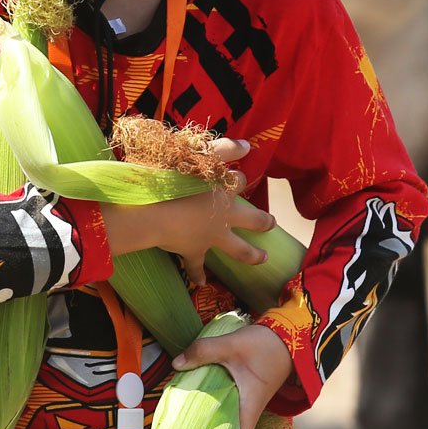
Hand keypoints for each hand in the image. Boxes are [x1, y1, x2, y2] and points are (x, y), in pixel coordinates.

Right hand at [102, 139, 273, 285]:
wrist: (155, 211)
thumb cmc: (174, 179)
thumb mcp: (200, 157)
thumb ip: (224, 148)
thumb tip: (247, 145)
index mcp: (224, 192)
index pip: (239, 182)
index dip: (239, 179)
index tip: (239, 177)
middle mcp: (224, 217)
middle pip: (252, 220)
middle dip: (263, 222)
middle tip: (272, 224)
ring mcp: (210, 237)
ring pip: (237, 249)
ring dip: (251, 254)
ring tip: (262, 258)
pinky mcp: (192, 251)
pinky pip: (196, 266)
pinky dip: (198, 275)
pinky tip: (202, 283)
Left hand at [171, 323, 292, 428]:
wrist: (289, 336)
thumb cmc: (266, 345)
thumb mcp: (233, 345)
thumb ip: (204, 351)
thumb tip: (176, 364)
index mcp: (249, 408)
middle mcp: (248, 410)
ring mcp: (246, 402)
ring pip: (225, 422)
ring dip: (209, 426)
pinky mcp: (242, 392)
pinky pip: (225, 407)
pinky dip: (212, 409)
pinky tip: (194, 405)